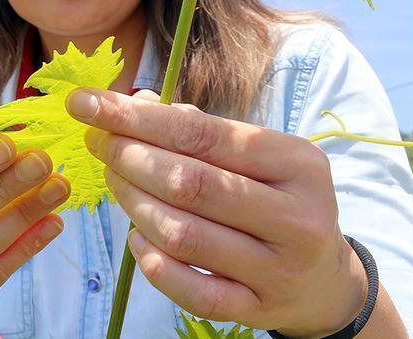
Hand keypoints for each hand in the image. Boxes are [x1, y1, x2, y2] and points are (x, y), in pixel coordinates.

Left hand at [67, 88, 365, 336]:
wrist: (326, 282)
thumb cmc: (275, 200)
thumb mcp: (257, 156)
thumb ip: (198, 128)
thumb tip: (133, 102)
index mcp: (297, 163)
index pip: (202, 133)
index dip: (136, 117)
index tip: (86, 103)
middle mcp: (295, 217)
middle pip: (188, 183)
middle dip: (128, 158)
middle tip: (98, 144)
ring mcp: (278, 269)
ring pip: (181, 234)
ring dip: (133, 204)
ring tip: (116, 182)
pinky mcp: (257, 309)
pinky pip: (190, 289)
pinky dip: (152, 261)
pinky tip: (137, 238)